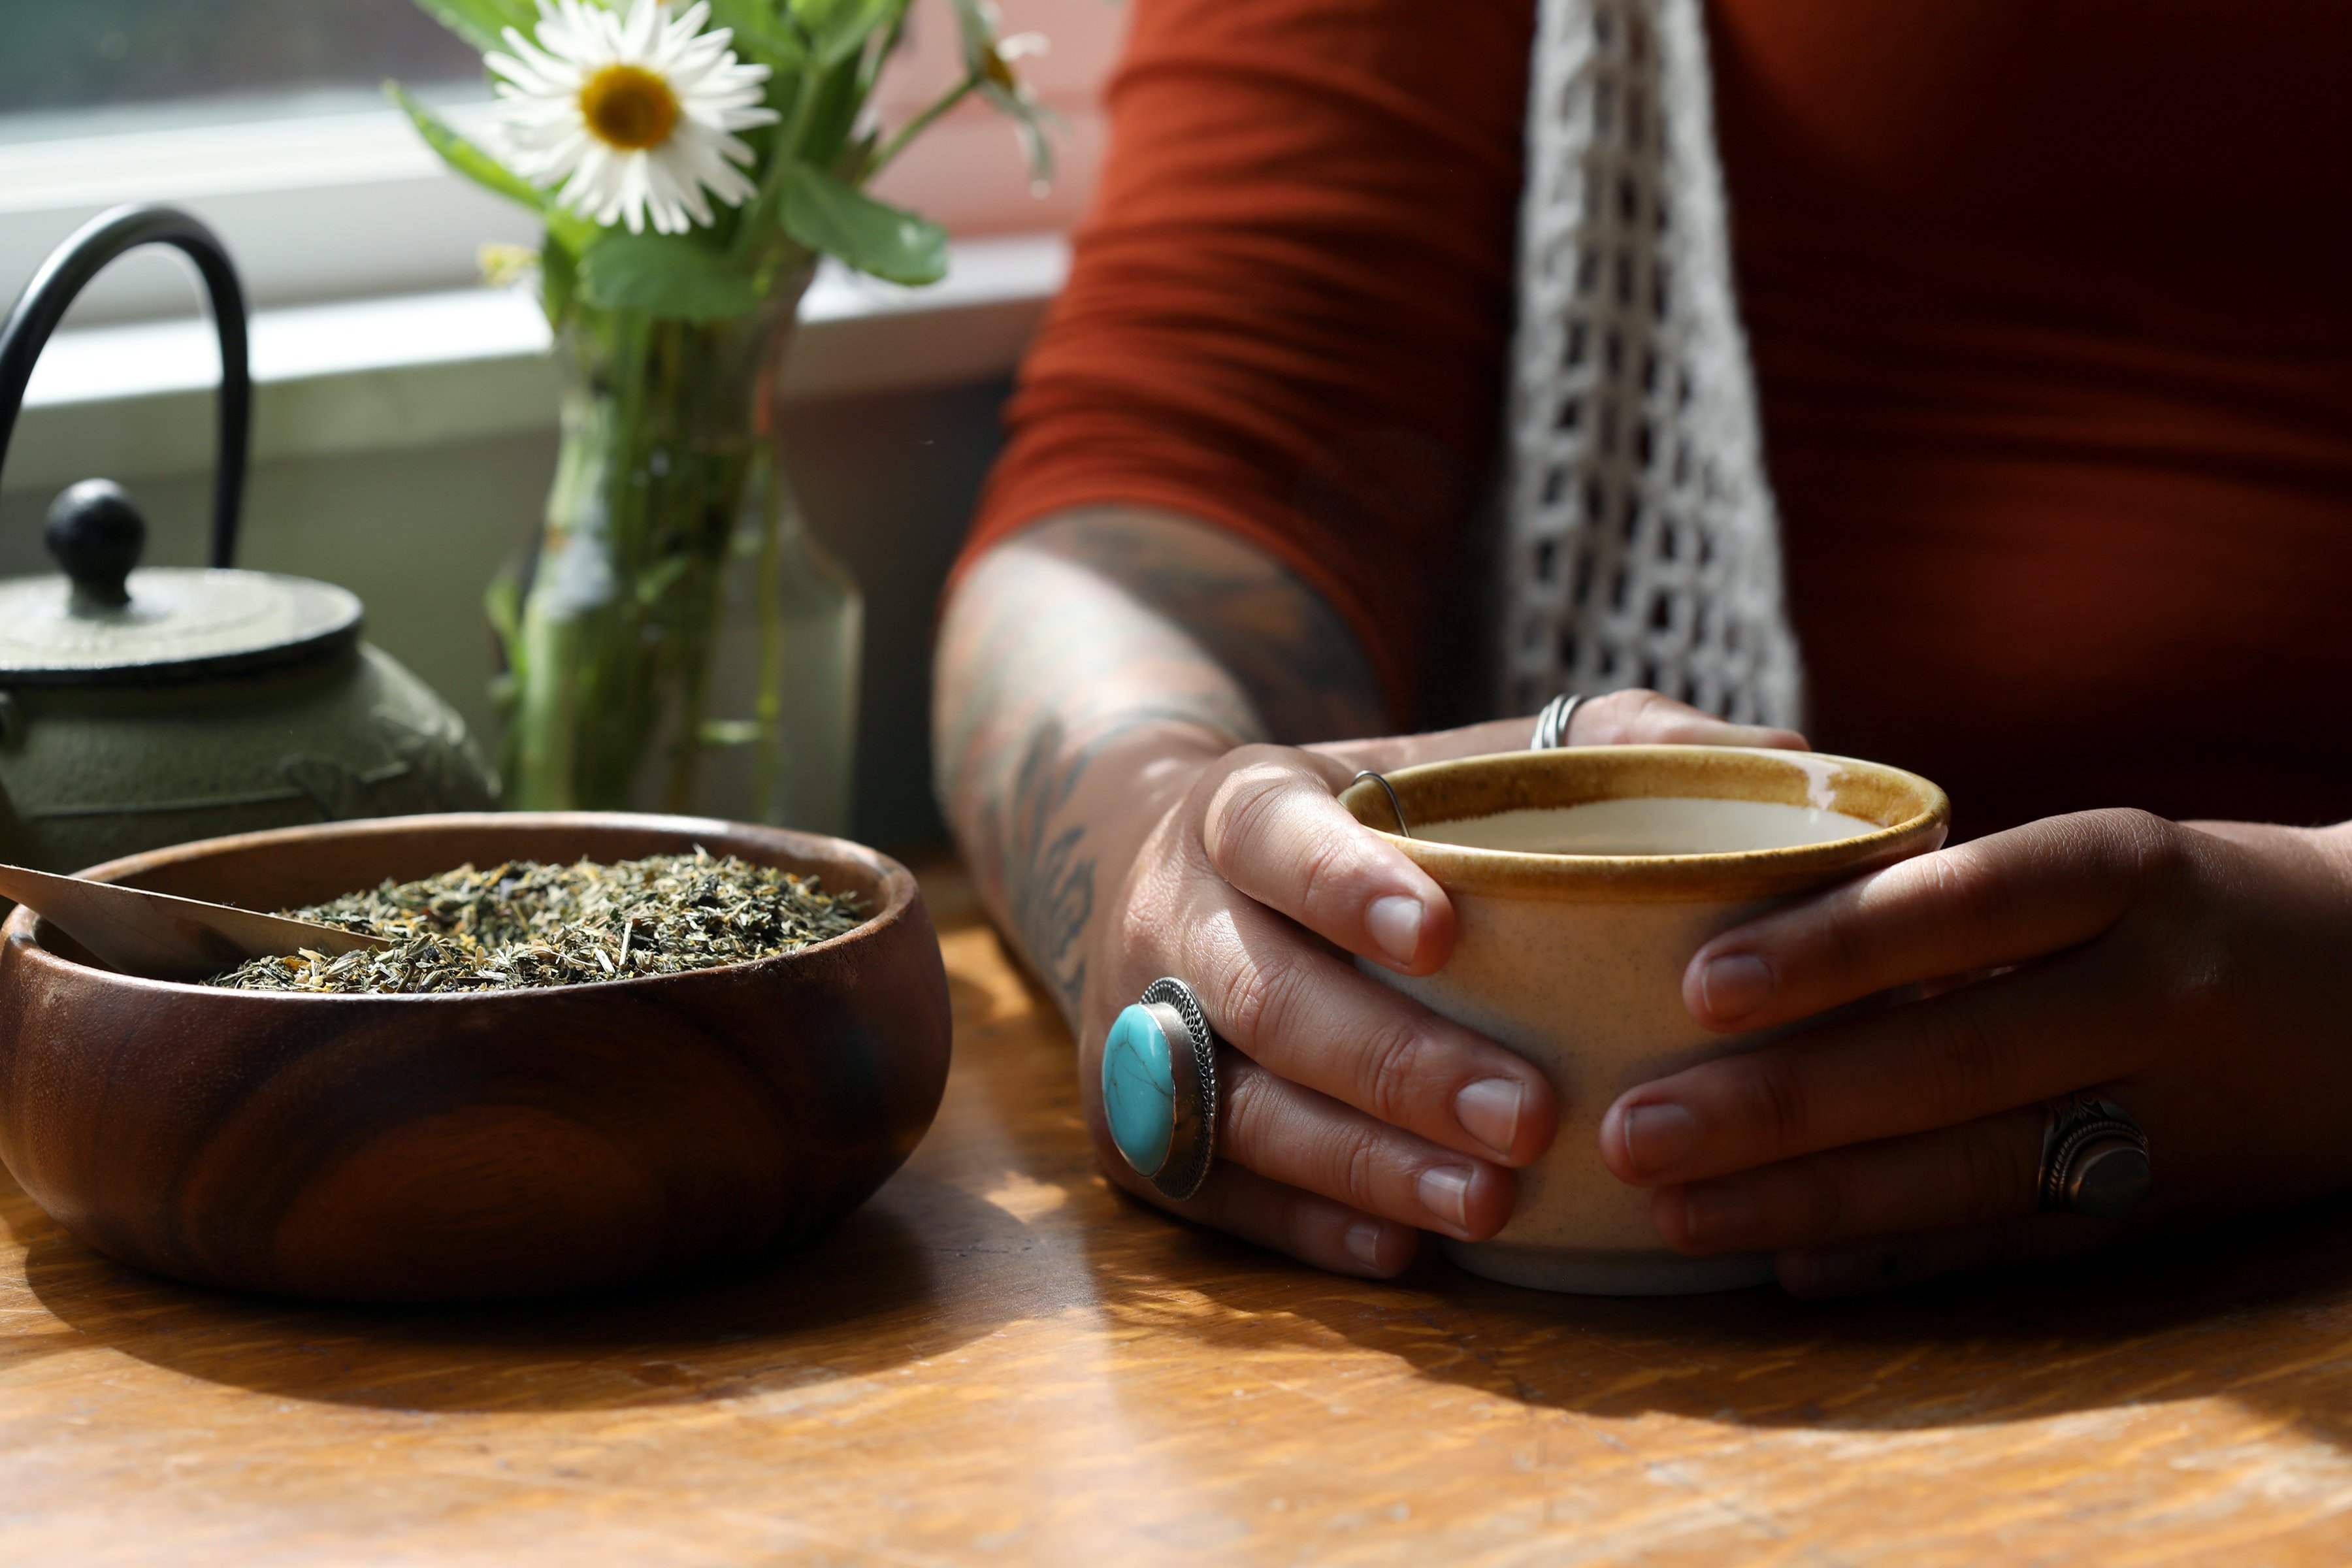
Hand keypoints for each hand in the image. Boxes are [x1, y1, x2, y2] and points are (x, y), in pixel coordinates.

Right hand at [1081, 690, 1809, 1275]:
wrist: (1173, 874)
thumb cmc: (1367, 824)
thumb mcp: (1452, 759)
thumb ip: (1609, 746)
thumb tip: (1789, 764)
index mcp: (1240, 811)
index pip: (1274, 838)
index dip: (1342, 884)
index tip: (1440, 933)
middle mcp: (1172, 919)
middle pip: (1264, 999)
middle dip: (1393, 1064)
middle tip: (1529, 1114)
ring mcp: (1140, 1029)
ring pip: (1237, 1108)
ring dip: (1360, 1163)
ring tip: (1486, 1205)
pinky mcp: (1138, 1127)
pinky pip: (1213, 1188)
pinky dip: (1303, 1225)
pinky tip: (1402, 1252)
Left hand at [1596, 809, 2351, 1295]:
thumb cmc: (2181, 905)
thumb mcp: (2097, 860)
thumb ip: (1947, 893)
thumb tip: (1738, 930)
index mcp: (2127, 873)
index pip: (1964, 905)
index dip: (1832, 948)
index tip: (1697, 984)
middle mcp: (2159, 992)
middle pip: (1951, 1059)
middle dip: (1781, 1106)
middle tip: (1634, 1128)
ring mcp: (2176, 1114)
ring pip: (1974, 1170)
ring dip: (1813, 1200)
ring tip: (1674, 1210)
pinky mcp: (2174, 1209)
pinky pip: (2023, 1244)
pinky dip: (1903, 1260)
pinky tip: (1790, 1267)